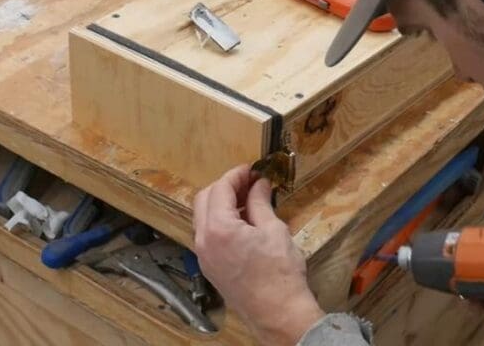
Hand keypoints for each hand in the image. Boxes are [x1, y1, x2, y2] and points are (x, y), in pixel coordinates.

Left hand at [193, 165, 323, 345]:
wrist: (278, 314)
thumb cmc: (280, 273)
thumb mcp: (273, 230)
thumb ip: (260, 203)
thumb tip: (258, 185)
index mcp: (218, 228)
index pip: (220, 189)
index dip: (236, 175)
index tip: (251, 170)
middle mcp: (203, 241)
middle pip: (204, 200)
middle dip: (224, 186)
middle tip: (248, 182)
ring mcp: (204, 256)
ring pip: (203, 218)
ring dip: (220, 204)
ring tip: (247, 200)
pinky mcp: (210, 268)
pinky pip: (207, 235)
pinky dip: (219, 222)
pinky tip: (241, 222)